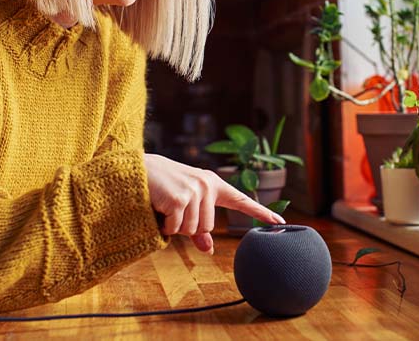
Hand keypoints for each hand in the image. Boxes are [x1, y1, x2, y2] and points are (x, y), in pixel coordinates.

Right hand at [143, 153, 285, 253]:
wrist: (138, 168)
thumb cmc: (162, 186)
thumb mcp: (184, 204)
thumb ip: (199, 226)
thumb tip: (209, 249)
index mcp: (212, 184)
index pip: (241, 200)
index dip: (261, 213)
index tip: (280, 221)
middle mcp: (207, 185)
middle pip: (207, 227)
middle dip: (187, 225)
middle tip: (172, 207)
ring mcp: (195, 191)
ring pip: (192, 230)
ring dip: (174, 225)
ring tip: (164, 205)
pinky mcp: (180, 199)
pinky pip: (177, 229)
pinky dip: (165, 225)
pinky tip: (159, 208)